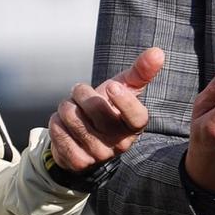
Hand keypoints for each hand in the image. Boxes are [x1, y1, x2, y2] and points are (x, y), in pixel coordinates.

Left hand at [48, 46, 164, 171]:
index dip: (125, 101)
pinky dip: (56, 122)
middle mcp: (120, 143)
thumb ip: (140, 72)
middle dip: (81, 92)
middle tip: (81, 94)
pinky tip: (65, 126)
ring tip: (73, 111)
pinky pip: (59, 130)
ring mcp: (99, 154)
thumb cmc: (106, 109)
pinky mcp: (78, 161)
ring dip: (66, 106)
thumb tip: (158, 52)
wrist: (83, 140)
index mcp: (134, 125)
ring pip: (72, 117)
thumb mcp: (123, 89)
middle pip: (96, 108)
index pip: (137, 117)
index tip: (112, 86)